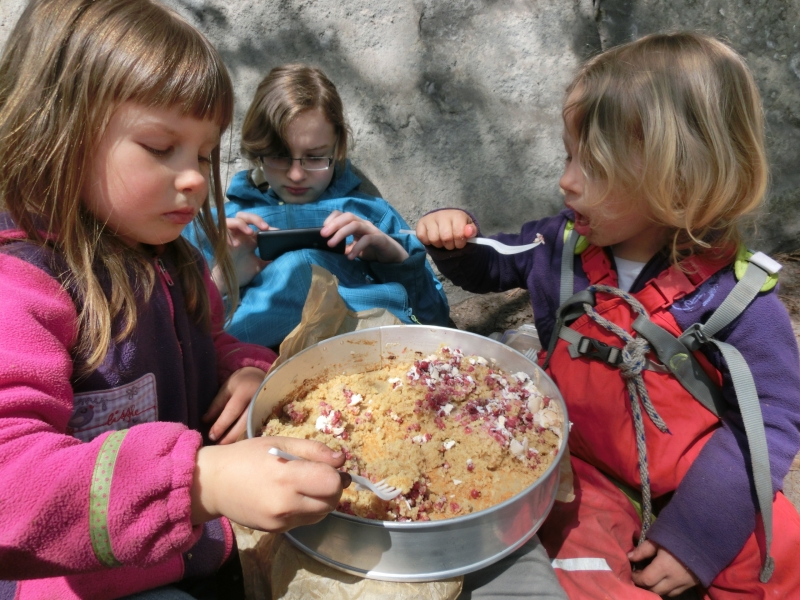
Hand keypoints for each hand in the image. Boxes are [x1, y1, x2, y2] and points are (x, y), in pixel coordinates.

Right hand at [191, 436, 349, 531]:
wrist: (213, 484)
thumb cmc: (246, 457)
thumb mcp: (280, 442)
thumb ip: (314, 450)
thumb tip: (342, 459)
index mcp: (287, 476)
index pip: (332, 483)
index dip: (335, 473)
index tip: (327, 465)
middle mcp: (286, 504)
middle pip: (331, 501)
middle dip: (331, 487)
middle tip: (318, 474)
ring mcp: (281, 521)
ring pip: (321, 514)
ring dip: (321, 500)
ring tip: (304, 485)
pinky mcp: (277, 531)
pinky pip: (305, 520)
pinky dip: (307, 509)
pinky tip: (292, 496)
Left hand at [203, 366, 265, 443]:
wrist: (260, 377)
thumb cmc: (240, 382)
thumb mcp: (226, 388)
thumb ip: (217, 404)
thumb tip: (205, 421)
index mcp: (245, 392)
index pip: (232, 412)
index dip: (221, 425)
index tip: (211, 436)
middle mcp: (258, 401)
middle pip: (243, 424)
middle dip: (229, 437)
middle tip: (218, 446)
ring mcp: (266, 409)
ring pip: (251, 429)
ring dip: (237, 440)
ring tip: (225, 446)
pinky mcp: (269, 416)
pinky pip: (256, 429)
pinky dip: (245, 437)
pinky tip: (236, 442)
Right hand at [212, 212, 273, 291]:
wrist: (227, 285)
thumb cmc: (240, 274)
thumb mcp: (258, 266)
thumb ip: (266, 259)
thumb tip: (279, 255)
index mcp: (249, 240)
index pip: (258, 226)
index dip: (266, 226)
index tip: (276, 232)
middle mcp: (240, 236)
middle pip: (245, 217)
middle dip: (255, 218)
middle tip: (265, 227)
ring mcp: (230, 238)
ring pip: (234, 220)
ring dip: (242, 223)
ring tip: (250, 232)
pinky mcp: (221, 243)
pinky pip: (222, 231)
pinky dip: (228, 235)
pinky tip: (235, 245)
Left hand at [320, 210, 408, 262]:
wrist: (393, 256)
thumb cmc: (373, 250)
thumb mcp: (355, 248)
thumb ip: (344, 247)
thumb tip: (330, 249)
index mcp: (357, 224)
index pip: (343, 214)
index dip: (331, 219)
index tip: (322, 231)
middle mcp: (364, 224)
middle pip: (348, 216)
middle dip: (334, 224)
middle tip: (323, 235)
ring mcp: (372, 230)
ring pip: (355, 224)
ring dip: (341, 233)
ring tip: (332, 244)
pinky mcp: (379, 239)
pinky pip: (366, 239)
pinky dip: (356, 248)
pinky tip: (350, 257)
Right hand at [415, 210, 476, 249]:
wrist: (446, 219)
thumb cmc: (458, 226)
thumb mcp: (468, 229)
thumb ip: (471, 231)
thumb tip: (469, 232)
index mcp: (456, 215)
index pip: (458, 233)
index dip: (460, 243)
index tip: (460, 243)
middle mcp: (442, 214)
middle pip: (445, 237)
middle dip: (450, 245)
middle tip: (451, 243)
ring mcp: (430, 218)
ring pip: (434, 239)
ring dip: (439, 245)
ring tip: (442, 241)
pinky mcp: (421, 223)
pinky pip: (422, 237)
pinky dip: (428, 242)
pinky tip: (432, 239)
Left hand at [629, 540, 699, 596]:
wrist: (706, 539)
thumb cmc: (679, 536)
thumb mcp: (659, 539)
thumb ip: (644, 550)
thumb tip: (630, 557)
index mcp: (664, 567)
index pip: (646, 580)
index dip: (636, 578)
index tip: (632, 572)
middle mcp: (674, 579)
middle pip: (655, 589)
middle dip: (645, 585)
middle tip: (640, 576)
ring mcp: (685, 583)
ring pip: (666, 593)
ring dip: (657, 588)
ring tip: (651, 579)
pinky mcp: (692, 583)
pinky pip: (677, 592)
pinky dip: (668, 589)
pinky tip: (664, 581)